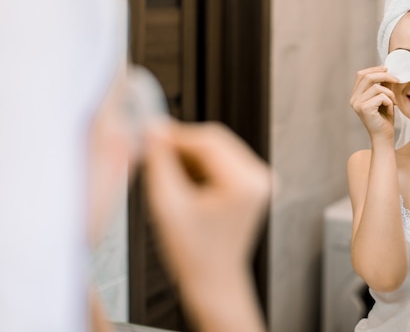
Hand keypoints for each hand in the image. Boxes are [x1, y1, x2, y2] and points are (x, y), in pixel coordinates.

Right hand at [143, 121, 269, 331]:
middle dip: (181, 144)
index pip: (207, 140)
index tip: (149, 132)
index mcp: (245, 183)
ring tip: (167, 175)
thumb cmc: (194, 254)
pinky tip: (184, 182)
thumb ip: (159, 164)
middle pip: (214, 140)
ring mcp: (258, 180)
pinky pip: (222, 160)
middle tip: (151, 149)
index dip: (174, 134)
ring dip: (189, 154)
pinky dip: (199, 165)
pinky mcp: (251, 184)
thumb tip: (152, 131)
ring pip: (216, 148)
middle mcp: (259, 178)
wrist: (212, 279)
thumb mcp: (168, 206)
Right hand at [349, 65, 398, 139]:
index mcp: (355, 95)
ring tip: (393, 102)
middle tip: (397, 79)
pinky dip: (389, 101)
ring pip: (377, 87)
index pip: (361, 74)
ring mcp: (357, 104)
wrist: (384, 137)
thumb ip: (382, 84)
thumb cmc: (384, 119)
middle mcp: (353, 99)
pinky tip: (390, 109)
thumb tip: (386, 69)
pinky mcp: (364, 109)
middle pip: (367, 77)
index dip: (374, 69)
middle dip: (384, 75)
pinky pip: (381, 96)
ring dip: (390, 93)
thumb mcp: (383, 98)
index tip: (387, 68)